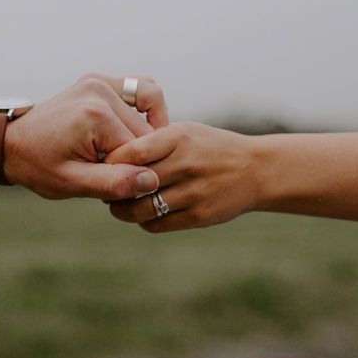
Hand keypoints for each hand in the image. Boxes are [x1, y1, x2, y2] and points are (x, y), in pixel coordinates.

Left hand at [0, 74, 167, 199]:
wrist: (11, 143)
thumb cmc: (38, 165)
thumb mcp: (72, 183)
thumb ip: (112, 183)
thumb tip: (150, 181)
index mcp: (95, 114)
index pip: (140, 149)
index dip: (132, 171)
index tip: (109, 179)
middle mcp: (100, 90)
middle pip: (146, 130)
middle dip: (137, 153)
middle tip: (113, 169)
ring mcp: (101, 81)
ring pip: (150, 106)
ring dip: (146, 132)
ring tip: (128, 152)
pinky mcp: (101, 80)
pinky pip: (141, 88)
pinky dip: (145, 109)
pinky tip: (134, 131)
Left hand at [105, 122, 259, 231]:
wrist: (256, 169)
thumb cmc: (210, 148)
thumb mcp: (184, 133)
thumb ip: (151, 142)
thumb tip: (109, 154)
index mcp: (178, 137)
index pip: (130, 152)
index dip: (110, 162)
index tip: (102, 166)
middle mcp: (185, 164)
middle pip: (131, 182)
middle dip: (111, 188)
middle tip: (104, 188)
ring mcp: (193, 192)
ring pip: (139, 208)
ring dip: (122, 209)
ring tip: (118, 204)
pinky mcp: (199, 216)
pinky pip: (156, 224)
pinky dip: (143, 221)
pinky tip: (142, 213)